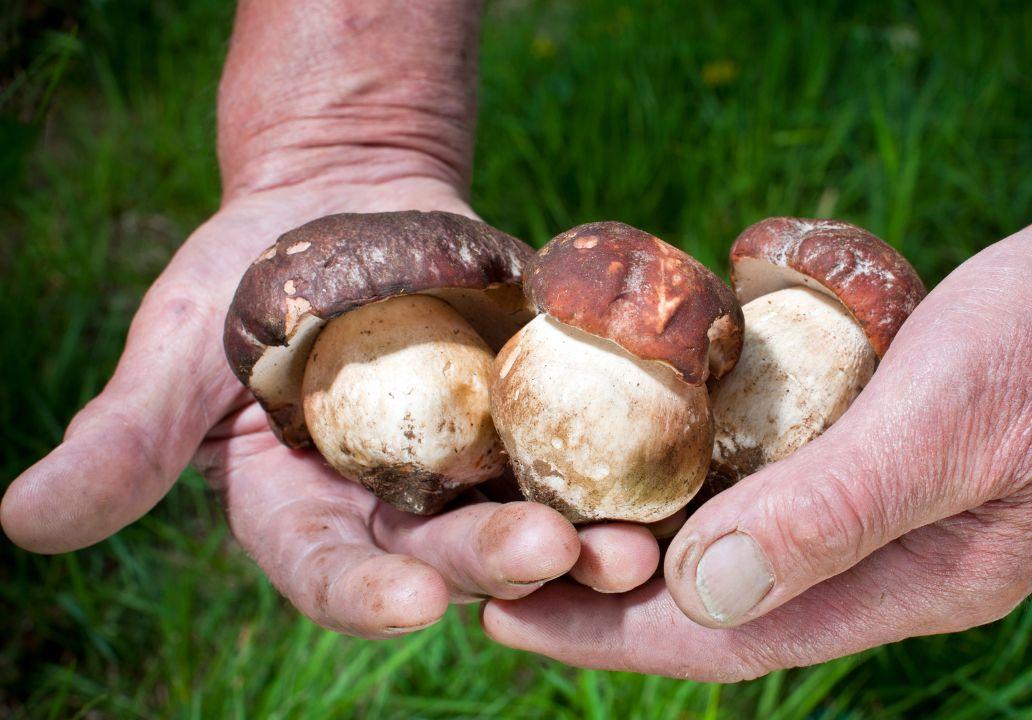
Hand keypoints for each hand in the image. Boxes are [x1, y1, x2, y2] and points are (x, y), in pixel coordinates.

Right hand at [0, 175, 649, 634]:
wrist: (342, 203)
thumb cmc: (244, 276)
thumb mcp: (178, 351)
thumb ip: (125, 440)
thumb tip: (19, 523)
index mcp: (308, 515)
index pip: (335, 572)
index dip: (369, 591)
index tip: (410, 599)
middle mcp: (399, 509)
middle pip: (451, 556)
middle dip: (499, 562)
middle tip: (554, 552)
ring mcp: (477, 465)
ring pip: (532, 518)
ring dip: (587, 539)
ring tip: (634, 544)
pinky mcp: (536, 412)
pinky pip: (586, 445)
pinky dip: (626, 462)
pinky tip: (671, 474)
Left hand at [482, 182, 1031, 677]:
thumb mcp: (959, 417)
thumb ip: (838, 509)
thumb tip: (701, 592)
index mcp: (918, 583)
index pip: (738, 638)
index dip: (614, 633)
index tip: (506, 613)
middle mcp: (898, 559)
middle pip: (729, 598)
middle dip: (613, 593)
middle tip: (500, 562)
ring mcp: (900, 504)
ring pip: (751, 540)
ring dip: (656, 533)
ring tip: (555, 510)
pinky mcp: (898, 445)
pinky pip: (784, 479)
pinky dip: (714, 473)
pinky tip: (662, 446)